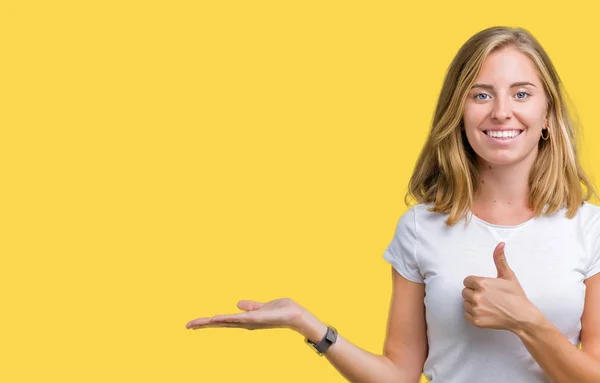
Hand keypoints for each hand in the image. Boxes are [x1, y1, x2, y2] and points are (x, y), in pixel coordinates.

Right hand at [186, 298, 305, 331]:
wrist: (297, 315)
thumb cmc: (282, 311)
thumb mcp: (263, 306)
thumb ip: (251, 306)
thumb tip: (237, 304)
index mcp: (245, 319)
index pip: (223, 321)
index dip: (208, 322)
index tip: (193, 323)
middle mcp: (245, 323)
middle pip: (220, 323)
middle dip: (203, 324)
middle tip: (187, 325)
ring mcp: (250, 322)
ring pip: (226, 322)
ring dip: (211, 322)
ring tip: (195, 323)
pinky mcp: (256, 319)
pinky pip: (239, 319)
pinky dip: (226, 319)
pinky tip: (216, 318)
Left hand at [462, 242, 538, 331]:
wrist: (523, 317)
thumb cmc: (516, 296)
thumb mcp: (508, 276)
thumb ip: (500, 259)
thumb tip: (500, 244)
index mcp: (482, 283)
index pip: (467, 281)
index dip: (475, 283)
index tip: (485, 287)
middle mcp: (477, 296)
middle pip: (465, 291)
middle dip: (473, 293)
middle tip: (487, 296)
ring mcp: (476, 309)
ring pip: (465, 303)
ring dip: (473, 303)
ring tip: (488, 305)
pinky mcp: (476, 321)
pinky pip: (466, 314)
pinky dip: (473, 314)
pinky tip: (486, 312)